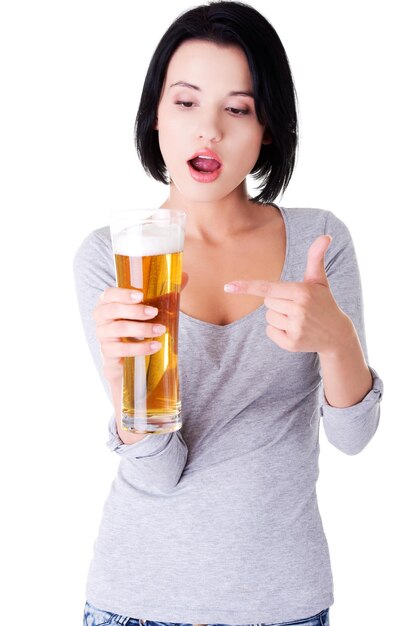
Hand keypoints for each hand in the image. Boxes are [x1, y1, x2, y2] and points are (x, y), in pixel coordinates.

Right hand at [93, 272, 187, 383]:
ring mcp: (103, 335)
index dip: (123, 294)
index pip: (109, 294)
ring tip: (161, 329)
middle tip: (155, 312)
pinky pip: (122, 349)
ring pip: (119, 329)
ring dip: (142, 329)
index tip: (140, 295)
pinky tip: (155, 346)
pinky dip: (140, 348)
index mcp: (108, 301)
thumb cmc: (136, 324)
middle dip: (135, 310)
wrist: (127, 355)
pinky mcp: (108, 352)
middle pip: (113, 310)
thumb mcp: (147, 308)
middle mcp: (101, 317)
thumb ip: (164, 293)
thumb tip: (185, 276)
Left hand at [224, 236, 351, 355]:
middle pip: (267, 303)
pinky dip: (278, 332)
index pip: (268, 288)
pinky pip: (269, 332)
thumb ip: (316, 257)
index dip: (247, 287)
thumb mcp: (319, 280)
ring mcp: (295, 328)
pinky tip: (295, 331)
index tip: (228, 286)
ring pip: (268, 317)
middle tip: (297, 306)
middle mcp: (299, 310)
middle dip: (278, 302)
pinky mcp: (291, 343)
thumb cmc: (324, 303)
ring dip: (279, 318)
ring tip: (298, 319)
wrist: (337, 335)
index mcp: (302, 291)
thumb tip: (326, 236)